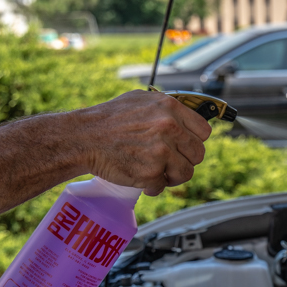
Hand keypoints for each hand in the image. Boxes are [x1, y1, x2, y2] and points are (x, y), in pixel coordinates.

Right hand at [75, 90, 212, 196]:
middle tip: (171, 162)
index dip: (195, 141)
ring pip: (186, 173)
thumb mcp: (140, 100)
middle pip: (198, 154)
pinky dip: (153, 186)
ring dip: (173, 176)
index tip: (186, 147)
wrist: (83, 137)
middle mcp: (169, 128)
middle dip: (185, 160)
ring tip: (158, 172)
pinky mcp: (151, 172)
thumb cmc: (108, 119)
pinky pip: (163, 186)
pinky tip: (142, 178)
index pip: (203, 131)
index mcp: (170, 108)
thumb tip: (186, 116)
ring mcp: (161, 151)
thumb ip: (166, 108)